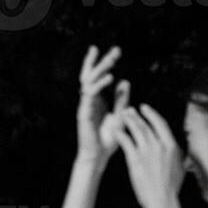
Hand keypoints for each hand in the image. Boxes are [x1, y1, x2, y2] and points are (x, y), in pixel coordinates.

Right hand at [76, 45, 129, 163]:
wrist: (98, 157)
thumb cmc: (108, 140)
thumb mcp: (120, 116)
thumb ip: (121, 99)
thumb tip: (124, 81)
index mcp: (97, 99)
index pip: (98, 77)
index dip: (105, 63)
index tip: (116, 51)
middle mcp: (89, 100)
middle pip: (91, 75)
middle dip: (103, 61)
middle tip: (116, 50)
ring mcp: (85, 105)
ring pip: (89, 81)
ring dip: (101, 68)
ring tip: (112, 60)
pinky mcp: (84, 113)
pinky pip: (90, 95)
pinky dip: (99, 85)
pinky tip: (110, 78)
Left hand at [114, 105, 184, 207]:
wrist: (161, 199)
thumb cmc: (171, 187)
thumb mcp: (179, 167)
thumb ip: (175, 155)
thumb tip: (174, 149)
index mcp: (171, 145)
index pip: (160, 123)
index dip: (151, 114)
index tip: (145, 109)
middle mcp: (159, 145)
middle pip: (146, 125)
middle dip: (136, 115)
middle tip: (129, 109)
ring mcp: (146, 151)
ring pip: (136, 131)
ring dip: (128, 121)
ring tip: (122, 115)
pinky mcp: (135, 159)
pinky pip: (126, 142)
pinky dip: (120, 134)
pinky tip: (115, 130)